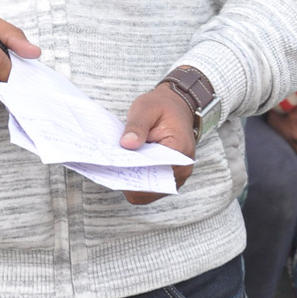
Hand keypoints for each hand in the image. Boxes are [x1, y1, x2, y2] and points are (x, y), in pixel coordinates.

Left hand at [119, 83, 195, 203]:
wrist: (175, 105)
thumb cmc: (162, 106)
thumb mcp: (146, 108)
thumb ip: (137, 126)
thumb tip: (126, 145)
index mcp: (180, 150)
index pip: (156, 174)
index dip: (135, 173)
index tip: (117, 165)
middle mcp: (182, 168)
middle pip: (152, 188)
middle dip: (132, 179)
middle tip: (114, 165)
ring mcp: (177, 175)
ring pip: (150, 192)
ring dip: (135, 181)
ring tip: (120, 165)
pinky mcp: (169, 176)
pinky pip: (151, 187)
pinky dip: (139, 179)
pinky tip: (128, 166)